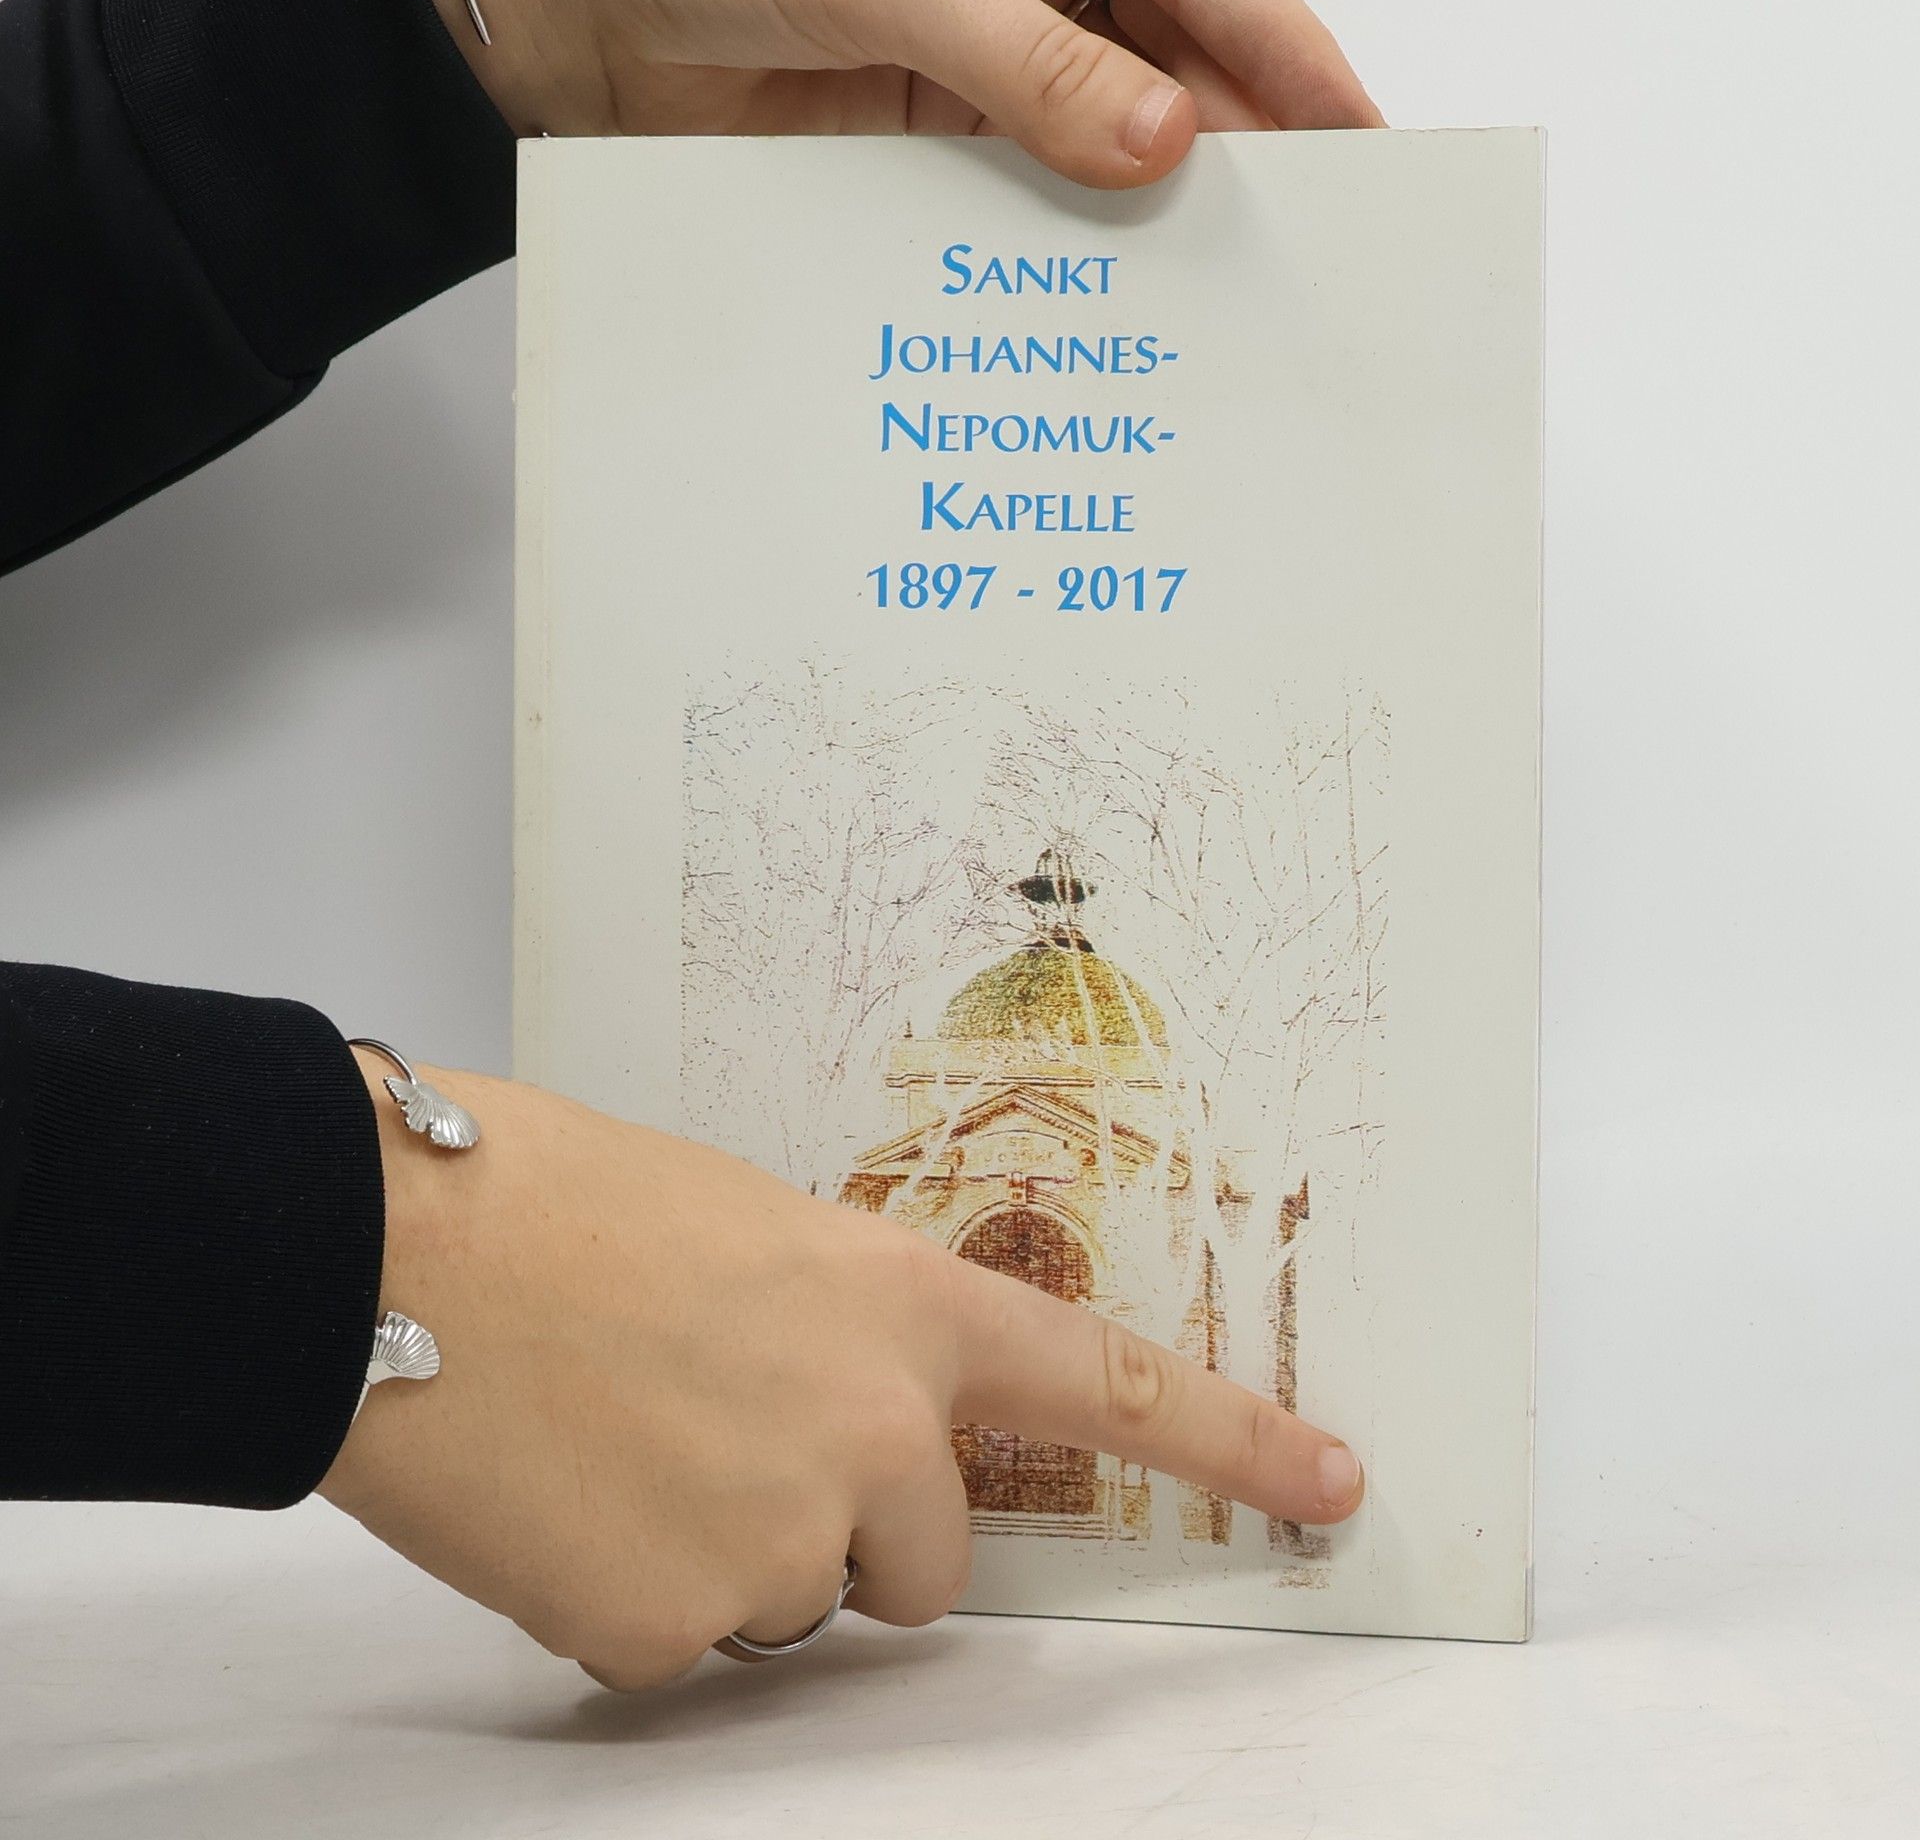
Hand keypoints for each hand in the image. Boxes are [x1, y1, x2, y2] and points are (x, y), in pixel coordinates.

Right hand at [323, 1058, 1364, 1689]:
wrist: (398, 1248)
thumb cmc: (557, 1197)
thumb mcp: (746, 1229)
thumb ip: (835, 1323)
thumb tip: (831, 1398)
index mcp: (899, 1308)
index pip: (1108, 1382)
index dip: (1233, 1439)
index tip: (1332, 1482)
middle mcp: (873, 1436)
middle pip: (928, 1559)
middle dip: (854, 1528)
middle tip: (725, 1443)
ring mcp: (780, 1543)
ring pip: (792, 1602)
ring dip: (728, 1552)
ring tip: (619, 1447)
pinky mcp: (668, 1630)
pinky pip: (678, 1641)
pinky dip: (630, 1592)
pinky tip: (562, 1501)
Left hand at [396, 0, 1380, 185]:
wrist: (554, 6)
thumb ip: (1019, 62)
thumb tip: (1153, 141)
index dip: (1278, 46)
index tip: (1353, 130)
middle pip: (1157, 40)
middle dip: (1229, 129)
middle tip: (1301, 226)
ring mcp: (965, 41)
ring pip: (1095, 117)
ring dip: (1149, 190)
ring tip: (1221, 271)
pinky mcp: (917, 122)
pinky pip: (1016, 174)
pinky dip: (1061, 224)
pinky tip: (1107, 276)